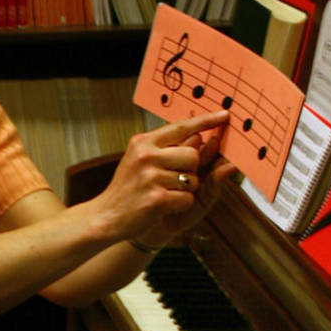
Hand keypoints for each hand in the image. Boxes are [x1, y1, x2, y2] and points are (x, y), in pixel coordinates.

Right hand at [92, 110, 229, 241]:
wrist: (106, 216)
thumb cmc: (128, 187)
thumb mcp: (140, 160)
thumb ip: (166, 148)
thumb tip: (200, 138)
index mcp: (143, 142)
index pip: (180, 127)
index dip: (205, 121)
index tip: (224, 115)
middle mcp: (146, 155)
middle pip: (193, 155)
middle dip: (191, 170)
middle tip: (172, 180)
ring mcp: (150, 177)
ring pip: (193, 179)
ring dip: (185, 190)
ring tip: (164, 193)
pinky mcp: (157, 198)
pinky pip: (188, 199)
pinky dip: (180, 205)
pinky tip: (163, 206)